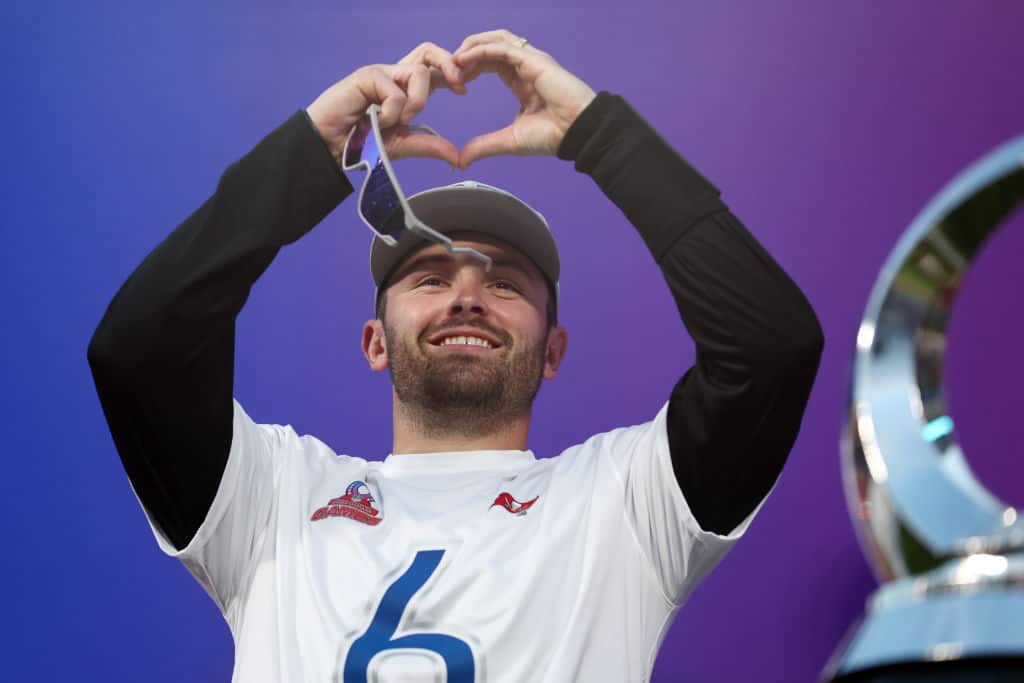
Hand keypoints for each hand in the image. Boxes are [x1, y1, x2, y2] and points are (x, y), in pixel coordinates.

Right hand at [306, 42, 467, 165]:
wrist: (332, 148)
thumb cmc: (362, 144)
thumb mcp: (402, 145)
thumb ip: (429, 146)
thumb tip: (458, 157)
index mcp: (404, 88)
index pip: (432, 68)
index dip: (451, 72)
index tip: (464, 90)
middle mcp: (394, 76)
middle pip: (428, 52)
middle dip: (448, 65)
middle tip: (458, 86)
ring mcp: (381, 74)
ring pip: (418, 72)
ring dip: (416, 101)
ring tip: (398, 121)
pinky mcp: (367, 75)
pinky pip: (396, 91)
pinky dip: (392, 113)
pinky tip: (376, 122)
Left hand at [452, 29, 596, 168]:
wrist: (577, 134)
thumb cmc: (553, 136)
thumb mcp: (509, 141)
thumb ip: (484, 146)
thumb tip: (461, 160)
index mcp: (521, 81)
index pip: (490, 63)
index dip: (470, 68)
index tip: (453, 82)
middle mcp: (525, 66)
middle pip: (490, 47)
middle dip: (466, 55)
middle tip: (448, 70)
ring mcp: (531, 60)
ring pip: (496, 40)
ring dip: (472, 46)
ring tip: (453, 60)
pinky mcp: (534, 60)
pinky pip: (502, 47)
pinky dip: (481, 50)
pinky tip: (464, 60)